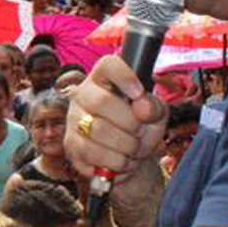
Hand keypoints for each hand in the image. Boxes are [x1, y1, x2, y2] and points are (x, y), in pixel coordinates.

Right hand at [64, 55, 167, 180]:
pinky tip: (121, 160)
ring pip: (97, 129)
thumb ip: (154, 107)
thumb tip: (142, 107)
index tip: (139, 93)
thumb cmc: (141, 128)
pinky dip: (115, 161)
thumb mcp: (156, 115)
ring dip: (125, 145)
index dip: (124, 76)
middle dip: (129, 122)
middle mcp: (83, 95)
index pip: (108, 65)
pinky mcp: (71, 144)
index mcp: (104, 79)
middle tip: (140, 132)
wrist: (130, 158)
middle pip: (101, 101)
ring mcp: (73, 119)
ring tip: (134, 149)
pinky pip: (92, 153)